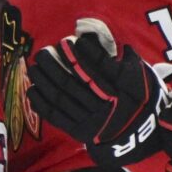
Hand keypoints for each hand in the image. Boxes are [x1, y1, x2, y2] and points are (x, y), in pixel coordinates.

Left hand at [25, 23, 163, 161]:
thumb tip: (104, 36)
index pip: (98, 67)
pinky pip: (56, 116)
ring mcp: (90, 118)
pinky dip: (41, 103)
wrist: (138, 135)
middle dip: (55, 65)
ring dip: (44, 81)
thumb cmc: (139, 98)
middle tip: (42, 51)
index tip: (66, 41)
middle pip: (74, 81)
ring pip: (62, 97)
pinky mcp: (79, 130)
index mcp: (122, 87)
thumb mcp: (140, 75)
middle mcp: (105, 103)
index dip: (80, 54)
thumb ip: (125, 57)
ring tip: (33, 67)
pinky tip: (31, 90)